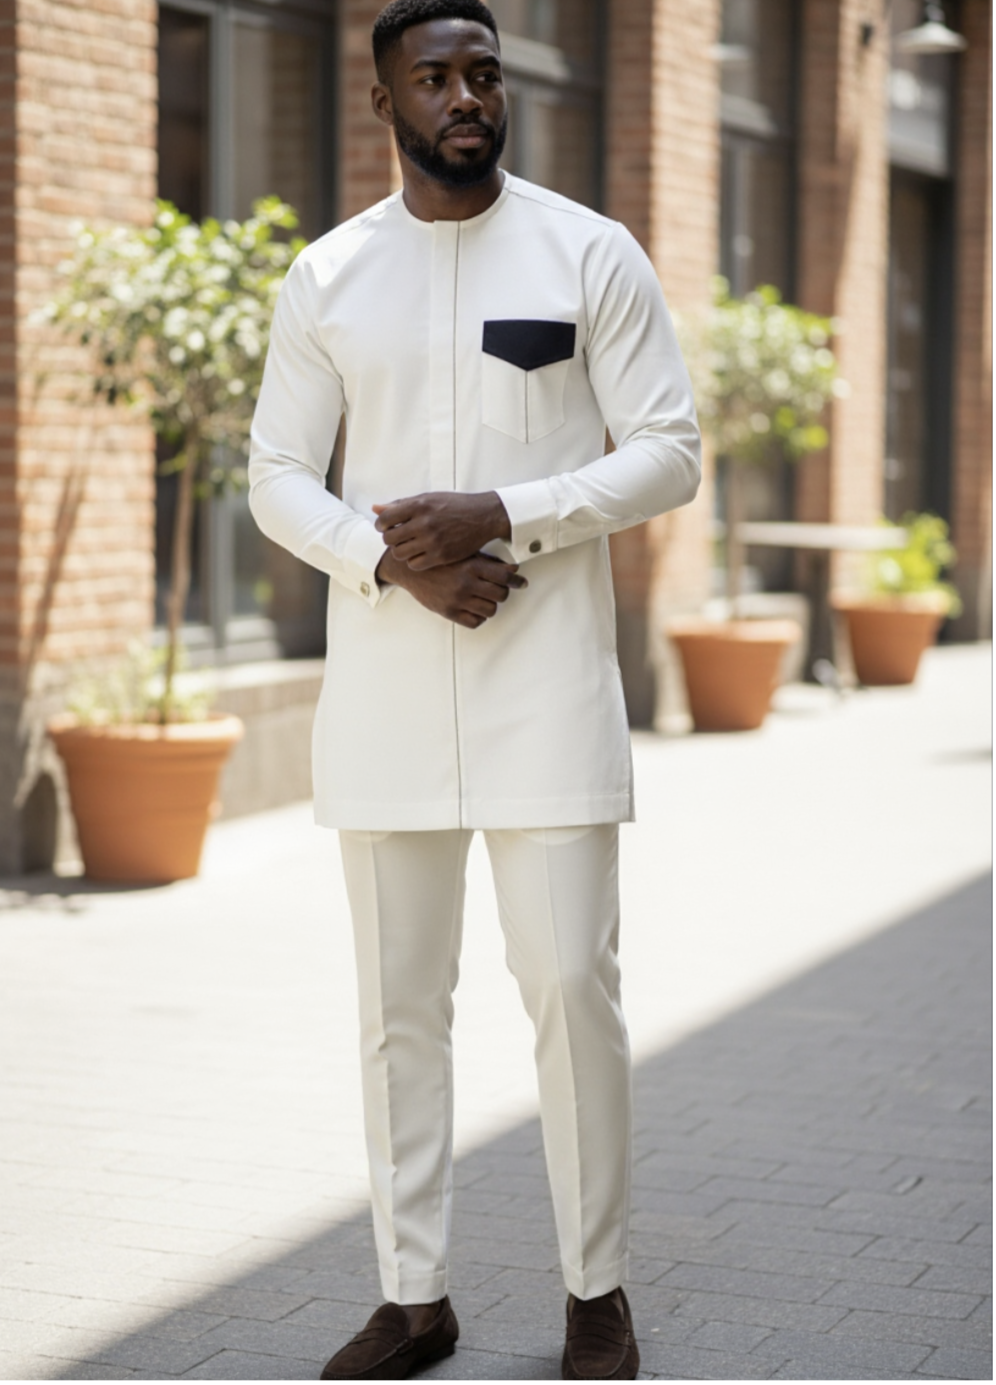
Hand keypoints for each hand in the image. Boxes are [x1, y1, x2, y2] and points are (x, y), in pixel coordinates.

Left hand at [374, 491, 511, 569]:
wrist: (483, 516)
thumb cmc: (454, 505)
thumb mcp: (428, 498)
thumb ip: (401, 504)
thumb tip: (375, 508)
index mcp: (419, 505)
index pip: (385, 519)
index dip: (381, 525)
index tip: (386, 527)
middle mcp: (424, 523)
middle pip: (390, 539)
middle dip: (390, 539)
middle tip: (398, 538)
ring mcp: (432, 541)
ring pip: (400, 553)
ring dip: (400, 551)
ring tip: (408, 546)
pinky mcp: (441, 555)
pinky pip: (414, 564)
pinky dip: (413, 561)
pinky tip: (420, 554)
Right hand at [376, 548, 525, 629]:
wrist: (408, 568)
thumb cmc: (438, 559)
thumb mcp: (463, 554)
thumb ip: (488, 561)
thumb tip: (513, 569)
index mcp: (471, 566)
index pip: (504, 576)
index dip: (516, 581)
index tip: (521, 583)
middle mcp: (466, 583)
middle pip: (500, 595)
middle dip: (503, 592)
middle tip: (500, 590)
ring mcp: (457, 599)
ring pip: (490, 610)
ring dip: (491, 605)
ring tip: (486, 599)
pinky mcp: (448, 611)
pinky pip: (474, 622)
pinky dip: (479, 617)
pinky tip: (475, 608)